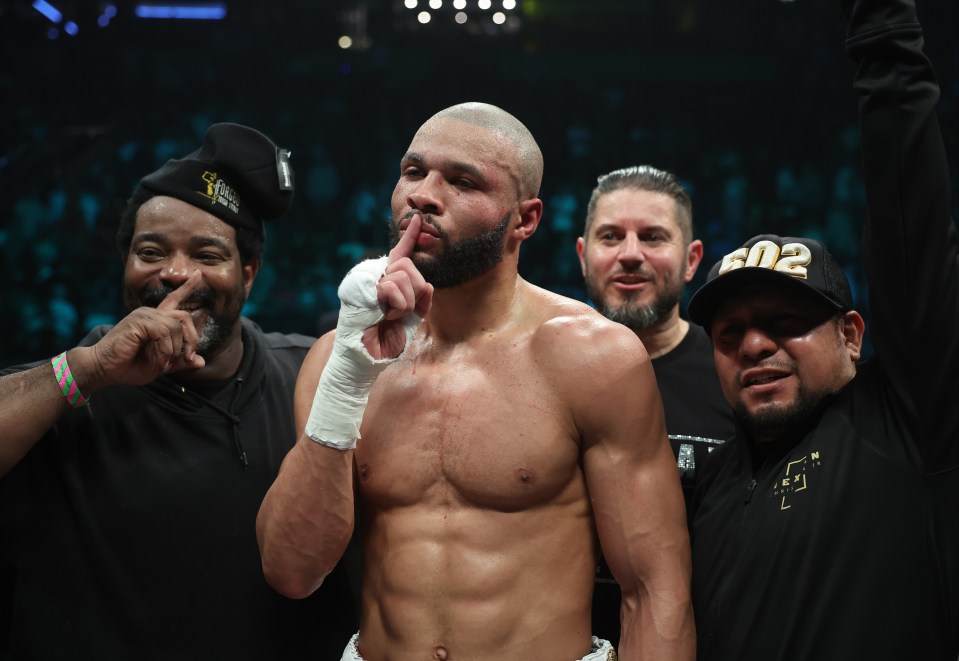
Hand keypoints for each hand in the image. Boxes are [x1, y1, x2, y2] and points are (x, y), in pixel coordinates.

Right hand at [80, 271, 206, 389]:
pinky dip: (166, 349)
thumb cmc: (129, 367)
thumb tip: (201, 361)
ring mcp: (144, 315)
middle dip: (192, 338)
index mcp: (156, 320)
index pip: (174, 299)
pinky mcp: (138, 321)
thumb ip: (180, 361)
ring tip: (165, 361)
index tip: (198, 273)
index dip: (187, 287)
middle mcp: (151, 313)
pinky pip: (164, 332)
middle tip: (188, 357)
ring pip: (175, 326)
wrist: (104, 369)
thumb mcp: (162, 365)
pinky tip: (159, 358)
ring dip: (176, 348)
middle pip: (184, 317)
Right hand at [363, 214, 432, 358]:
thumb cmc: (387, 339)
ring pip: (404, 275)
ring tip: (391, 316)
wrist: (367, 357)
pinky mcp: (362, 286)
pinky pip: (393, 287)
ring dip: (406, 303)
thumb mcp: (413, 318)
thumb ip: (422, 299)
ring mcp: (368, 279)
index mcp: (388, 280)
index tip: (419, 220)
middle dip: (415, 290)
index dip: (411, 236)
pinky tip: (385, 316)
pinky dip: (397, 306)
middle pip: (409, 265)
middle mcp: (376, 275)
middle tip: (401, 311)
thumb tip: (429, 284)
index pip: (401, 254)